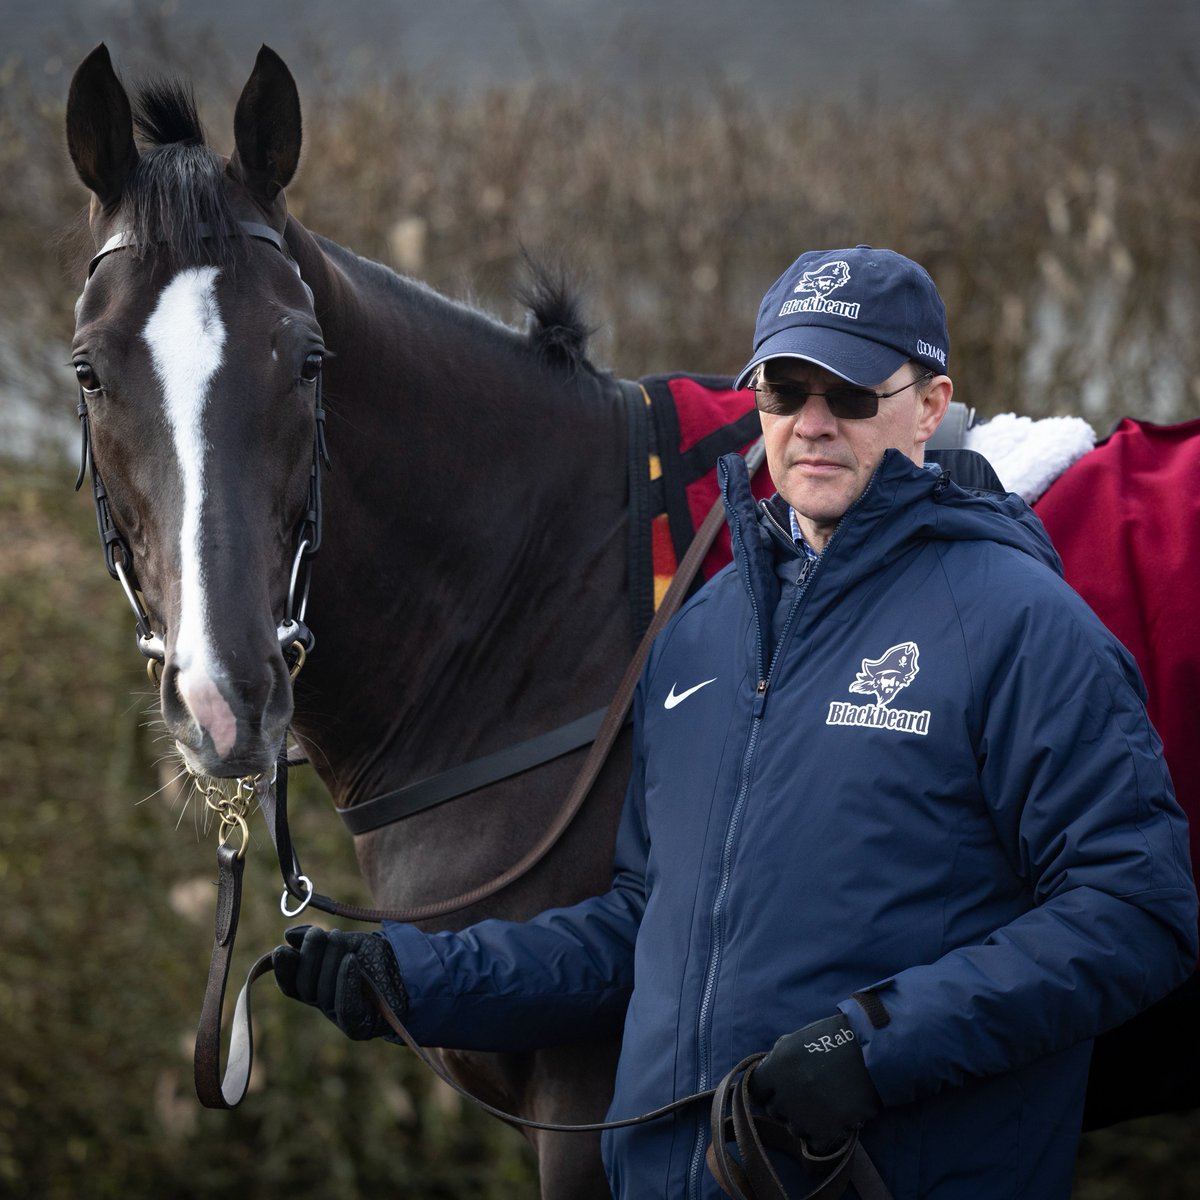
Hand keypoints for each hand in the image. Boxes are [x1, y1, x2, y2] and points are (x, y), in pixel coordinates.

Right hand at [273, 925, 407, 1040]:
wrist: (412, 970)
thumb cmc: (377, 957)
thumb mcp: (346, 942)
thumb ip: (320, 940)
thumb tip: (289, 935)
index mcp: (316, 985)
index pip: (290, 983)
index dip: (283, 968)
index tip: (282, 949)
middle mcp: (324, 1003)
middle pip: (304, 987)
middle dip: (309, 957)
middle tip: (319, 933)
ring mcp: (340, 1016)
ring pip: (323, 994)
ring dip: (330, 962)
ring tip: (340, 938)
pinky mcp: (359, 1026)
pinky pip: (346, 1008)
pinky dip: (345, 982)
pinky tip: (350, 961)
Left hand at [748, 1014, 881, 1155]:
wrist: (872, 1051)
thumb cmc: (835, 1038)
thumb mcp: (798, 1038)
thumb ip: (778, 1056)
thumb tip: (766, 1071)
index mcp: (777, 1066)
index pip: (756, 1089)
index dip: (768, 1088)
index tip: (779, 1087)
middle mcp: (786, 1092)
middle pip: (774, 1110)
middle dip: (787, 1103)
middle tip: (807, 1094)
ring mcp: (806, 1113)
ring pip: (794, 1128)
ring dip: (805, 1120)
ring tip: (823, 1105)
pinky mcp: (827, 1130)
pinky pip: (815, 1143)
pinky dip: (823, 1136)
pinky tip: (832, 1120)